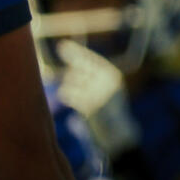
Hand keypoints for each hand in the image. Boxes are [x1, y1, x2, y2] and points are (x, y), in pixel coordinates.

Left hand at [52, 39, 141, 157]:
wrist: (118, 134)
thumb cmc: (109, 110)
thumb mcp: (106, 89)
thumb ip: (92, 77)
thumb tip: (73, 64)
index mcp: (112, 76)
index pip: (91, 59)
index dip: (76, 52)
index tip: (63, 46)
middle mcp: (107, 83)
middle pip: (81, 67)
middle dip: (71, 60)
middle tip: (61, 49)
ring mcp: (98, 94)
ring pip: (73, 81)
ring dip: (68, 83)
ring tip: (72, 90)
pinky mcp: (90, 106)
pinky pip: (71, 95)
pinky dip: (67, 94)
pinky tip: (65, 94)